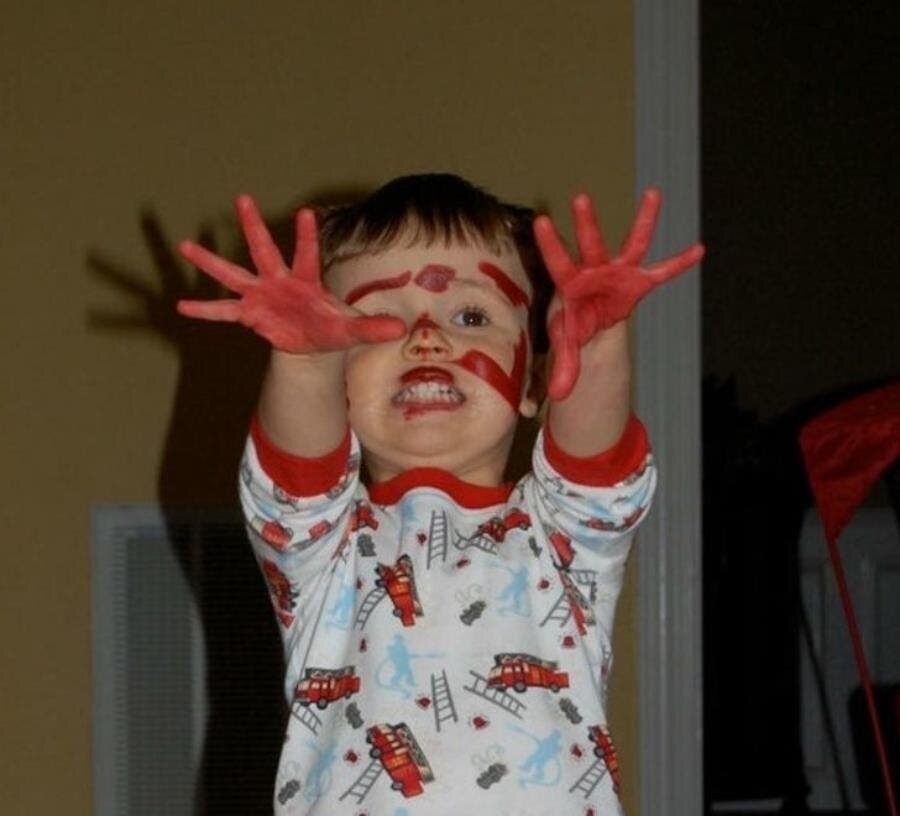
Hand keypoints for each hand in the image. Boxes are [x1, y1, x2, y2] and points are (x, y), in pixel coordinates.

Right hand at [177, 195, 405, 353]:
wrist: (312, 341)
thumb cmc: (333, 328)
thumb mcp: (353, 330)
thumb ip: (373, 327)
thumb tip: (401, 329)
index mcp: (306, 280)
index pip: (307, 254)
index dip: (307, 235)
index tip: (307, 211)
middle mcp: (279, 281)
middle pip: (264, 250)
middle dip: (254, 227)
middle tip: (242, 197)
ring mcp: (261, 295)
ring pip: (233, 275)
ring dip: (211, 261)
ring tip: (185, 245)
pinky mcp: (249, 313)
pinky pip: (223, 312)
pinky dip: (205, 310)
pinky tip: (182, 307)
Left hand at [535, 188, 703, 400]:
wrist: (591, 323)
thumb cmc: (572, 325)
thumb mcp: (567, 346)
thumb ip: (564, 366)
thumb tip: (557, 397)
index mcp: (572, 284)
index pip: (559, 263)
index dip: (552, 245)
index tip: (542, 221)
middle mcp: (594, 271)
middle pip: (591, 245)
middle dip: (587, 224)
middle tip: (579, 198)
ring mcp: (618, 273)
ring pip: (632, 245)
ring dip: (643, 221)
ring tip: (653, 192)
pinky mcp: (638, 281)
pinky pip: (662, 272)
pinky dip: (679, 263)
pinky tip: (699, 249)